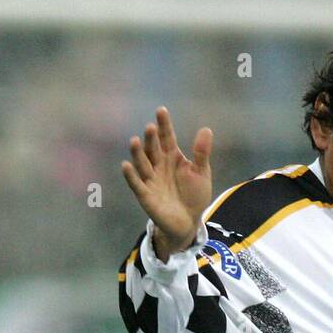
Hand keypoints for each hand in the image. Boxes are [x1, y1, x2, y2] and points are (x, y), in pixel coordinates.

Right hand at [122, 106, 213, 261]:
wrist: (189, 222)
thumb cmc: (194, 196)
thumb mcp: (202, 173)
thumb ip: (202, 153)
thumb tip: (206, 129)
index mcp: (172, 157)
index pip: (166, 137)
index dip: (164, 125)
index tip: (161, 110)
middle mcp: (159, 165)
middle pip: (153, 149)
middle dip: (151, 138)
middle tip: (151, 127)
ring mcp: (151, 180)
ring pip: (142, 163)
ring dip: (138, 153)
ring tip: (135, 141)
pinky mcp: (146, 196)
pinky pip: (137, 184)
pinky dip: (131, 176)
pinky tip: (126, 165)